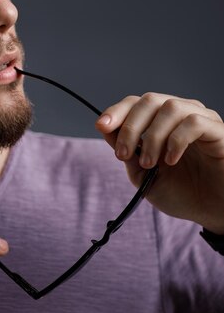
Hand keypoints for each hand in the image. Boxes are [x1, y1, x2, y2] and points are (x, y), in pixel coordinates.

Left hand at [95, 92, 223, 233]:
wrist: (213, 212)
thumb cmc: (183, 193)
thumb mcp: (145, 176)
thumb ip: (128, 152)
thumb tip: (106, 129)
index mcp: (162, 122)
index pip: (136, 103)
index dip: (117, 111)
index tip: (101, 126)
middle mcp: (181, 115)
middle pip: (150, 100)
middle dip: (130, 126)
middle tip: (123, 154)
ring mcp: (201, 120)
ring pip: (171, 107)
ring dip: (153, 136)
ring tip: (150, 163)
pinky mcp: (218, 131)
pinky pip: (194, 122)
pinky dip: (176, 140)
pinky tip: (171, 160)